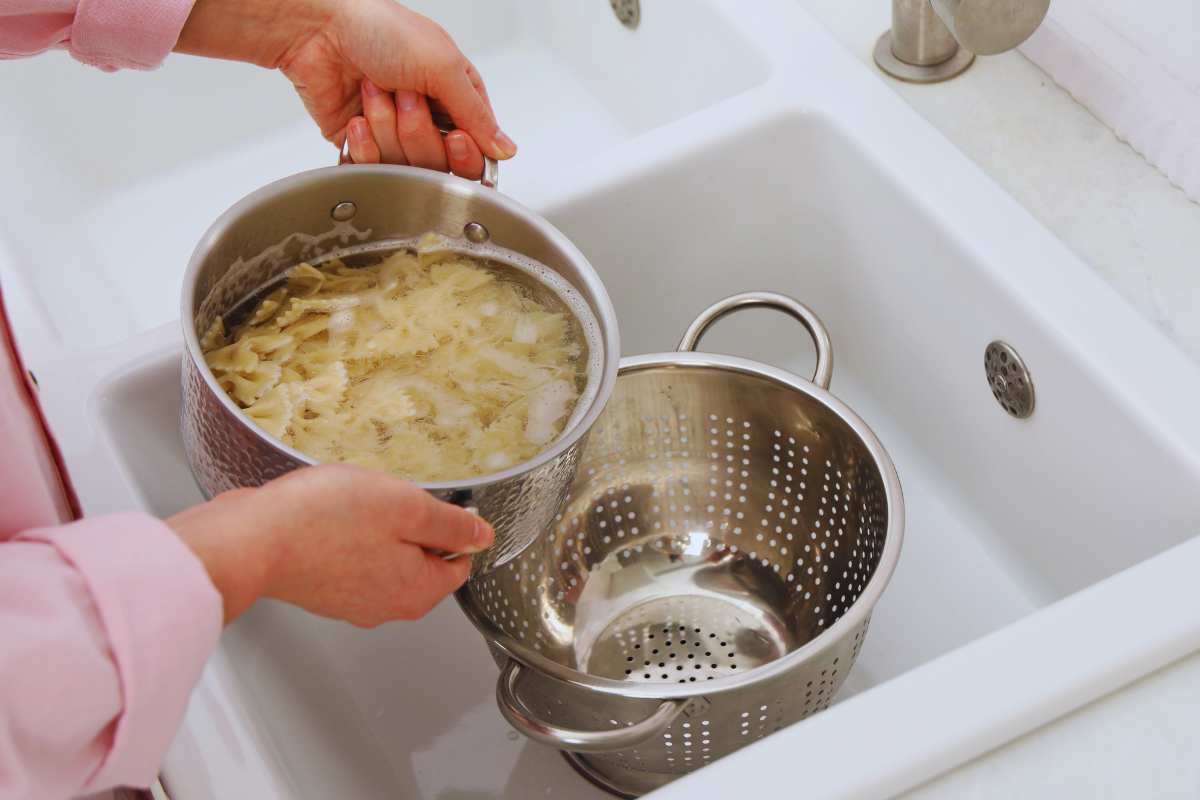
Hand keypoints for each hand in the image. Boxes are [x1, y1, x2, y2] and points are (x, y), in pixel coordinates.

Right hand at [168, 464, 492, 625]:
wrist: (250, 539)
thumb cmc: (325, 520)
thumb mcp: (408, 507)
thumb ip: (451, 526)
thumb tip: (482, 536)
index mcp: (417, 592)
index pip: (459, 564)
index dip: (451, 528)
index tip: (432, 503)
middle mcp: (386, 607)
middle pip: (420, 563)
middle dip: (411, 528)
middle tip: (388, 499)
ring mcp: (349, 603)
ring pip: (383, 560)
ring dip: (377, 530)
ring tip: (355, 504)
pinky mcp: (319, 590)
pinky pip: (349, 560)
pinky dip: (345, 537)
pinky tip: (329, 515)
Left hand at [175, 0, 515, 178]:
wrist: (315, 30)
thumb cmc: (378, 29)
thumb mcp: (443, 65)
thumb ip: (477, 113)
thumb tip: (505, 148)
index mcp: (454, 90)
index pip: (476, 143)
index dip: (465, 151)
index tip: (454, 139)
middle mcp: (427, 113)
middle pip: (440, 160)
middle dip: (419, 131)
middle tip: (405, 97)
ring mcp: (394, 130)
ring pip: (406, 164)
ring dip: (388, 128)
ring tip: (373, 92)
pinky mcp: (363, 144)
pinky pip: (374, 166)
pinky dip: (365, 143)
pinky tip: (357, 115)